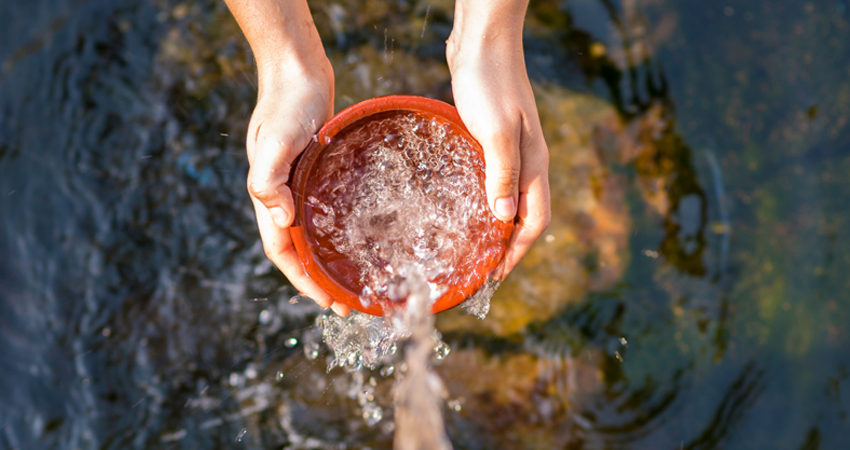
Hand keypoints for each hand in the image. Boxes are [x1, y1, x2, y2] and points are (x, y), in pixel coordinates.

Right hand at [245, 58, 350, 316]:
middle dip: (320, 280)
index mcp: (270, 196)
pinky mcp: (317, 172)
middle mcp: (284, 196)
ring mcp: (300, 185)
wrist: (297, 70)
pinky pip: (327, 211)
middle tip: (350, 303)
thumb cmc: (286, 103)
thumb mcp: (275, 140)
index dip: (303, 280)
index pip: (283, 251)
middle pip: (299, 250)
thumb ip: (269, 178)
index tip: (328, 302)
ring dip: (330, 259)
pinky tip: (362, 236)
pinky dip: (339, 230)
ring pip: (314, 233)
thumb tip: (281, 219)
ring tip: (356, 280)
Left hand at [447, 0, 551, 276]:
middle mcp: (527, 162)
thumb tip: (503, 219)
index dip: (517, 252)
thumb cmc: (489, 82)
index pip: (535, 221)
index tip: (495, 277)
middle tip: (480, 271)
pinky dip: (483, 202)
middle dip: (507, 248)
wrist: (483, 42)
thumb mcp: (495, 130)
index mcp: (533, 164)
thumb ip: (502, 173)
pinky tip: (462, 207)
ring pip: (508, 200)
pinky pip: (493, 182)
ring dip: (495, 227)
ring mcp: (511, 151)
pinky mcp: (493, 140)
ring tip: (472, 249)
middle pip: (524, 217)